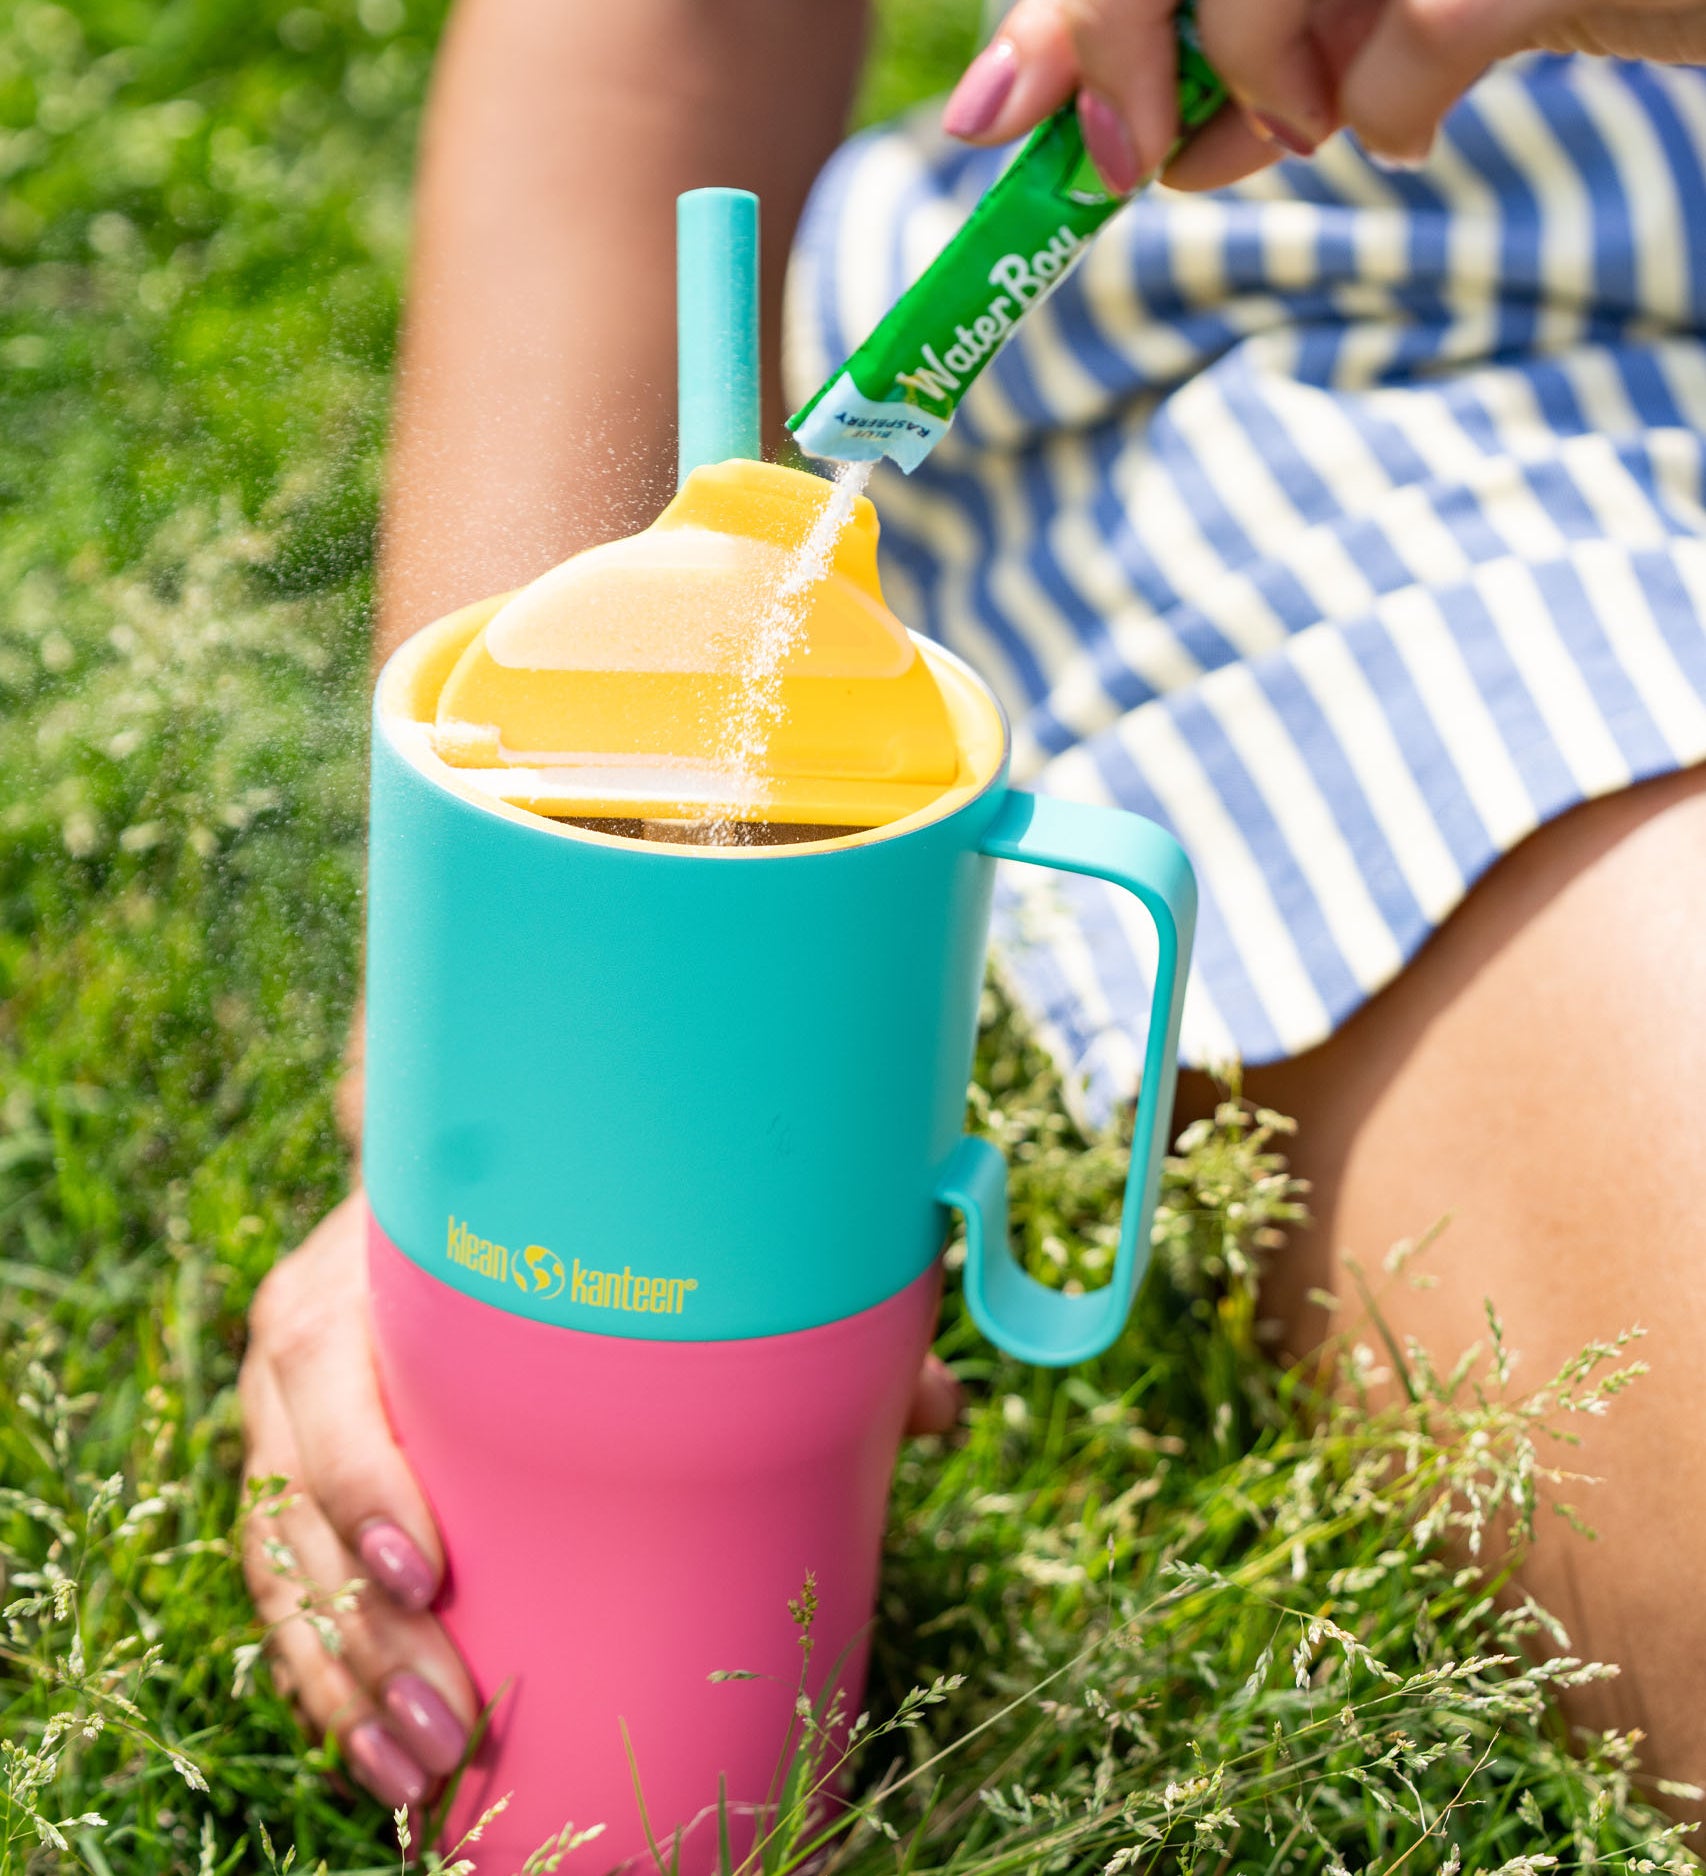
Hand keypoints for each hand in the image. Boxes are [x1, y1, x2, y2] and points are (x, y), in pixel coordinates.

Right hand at [240, 1193, 963, 1809]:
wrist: (485, 1179)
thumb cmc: (571, 1215)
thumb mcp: (647, 1240)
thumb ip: (784, 1309)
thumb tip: (937, 1409)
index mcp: (380, 1256)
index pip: (328, 1357)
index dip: (358, 1473)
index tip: (430, 1576)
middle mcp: (317, 1334)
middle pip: (295, 1493)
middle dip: (363, 1634)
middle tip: (457, 1730)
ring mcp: (298, 1411)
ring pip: (281, 1564)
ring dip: (343, 1685)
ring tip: (425, 1778)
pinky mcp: (307, 1474)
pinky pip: (287, 1589)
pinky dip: (327, 1682)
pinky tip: (384, 1763)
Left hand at [943, 0, 1705, 190]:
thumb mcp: (1359, 26)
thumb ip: (1251, 67)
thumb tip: (1153, 155)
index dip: (1054, 14)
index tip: (990, 117)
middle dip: (1110, 42)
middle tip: (1132, 154)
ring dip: (1266, 79)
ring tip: (1317, 115)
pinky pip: (1407, 38)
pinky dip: (1391, 108)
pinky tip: (1422, 118)